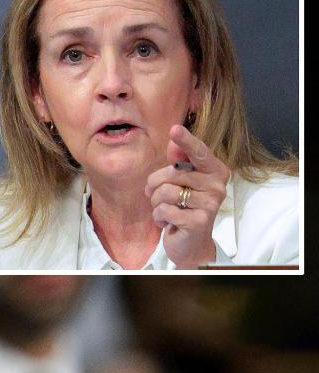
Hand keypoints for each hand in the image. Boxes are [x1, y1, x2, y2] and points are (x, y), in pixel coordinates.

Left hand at [145, 124, 229, 268]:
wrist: (191, 243)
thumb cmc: (184, 207)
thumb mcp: (181, 182)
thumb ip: (179, 161)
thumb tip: (174, 141)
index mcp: (215, 171)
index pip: (199, 152)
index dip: (186, 141)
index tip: (174, 129)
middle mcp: (217, 186)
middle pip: (171, 174)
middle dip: (155, 185)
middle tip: (157, 196)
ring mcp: (210, 204)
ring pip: (165, 192)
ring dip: (156, 203)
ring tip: (166, 210)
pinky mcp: (199, 221)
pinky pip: (164, 210)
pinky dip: (159, 216)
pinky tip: (168, 222)